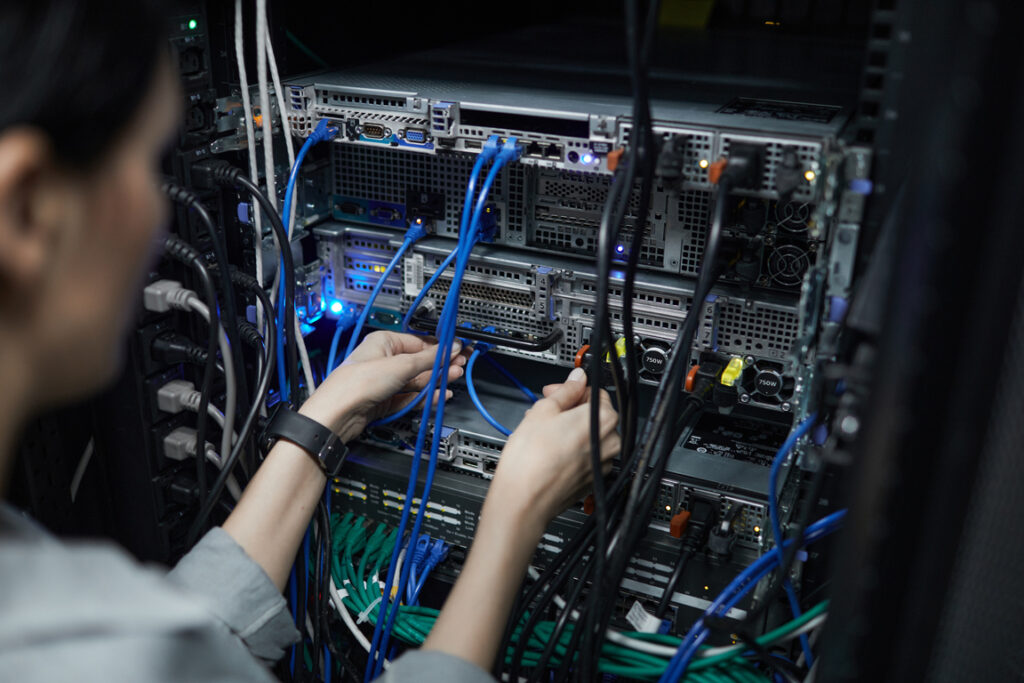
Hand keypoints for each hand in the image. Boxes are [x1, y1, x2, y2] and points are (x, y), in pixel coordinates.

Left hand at [299, 331, 469, 440]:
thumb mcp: (402, 365)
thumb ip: (430, 358)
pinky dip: (426, 397)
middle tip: (461, 366)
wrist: (340, 413)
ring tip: (454, 378)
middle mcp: (385, 360)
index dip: (441, 347)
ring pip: (417, 380)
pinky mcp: (387, 401)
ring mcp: (386, 382)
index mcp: (385, 341)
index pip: (420, 342)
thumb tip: (451, 347)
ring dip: (436, 380)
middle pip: (420, 362)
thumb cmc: (358, 382)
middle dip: (441, 365)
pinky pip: (412, 396)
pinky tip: (440, 395)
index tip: (459, 350)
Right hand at [489, 367, 620, 531]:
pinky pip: (585, 457)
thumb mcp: (543, 410)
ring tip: (542, 432)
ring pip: (588, 437)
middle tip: (545, 410)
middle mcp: (610, 443)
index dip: (572, 389)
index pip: (596, 392)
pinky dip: (570, 450)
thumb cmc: (531, 460)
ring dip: (568, 429)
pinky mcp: (592, 480)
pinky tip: (548, 450)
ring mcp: (602, 464)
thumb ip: (566, 391)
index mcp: (604, 420)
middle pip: (593, 415)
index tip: (556, 392)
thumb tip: (577, 380)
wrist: (524, 501)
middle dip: (569, 410)